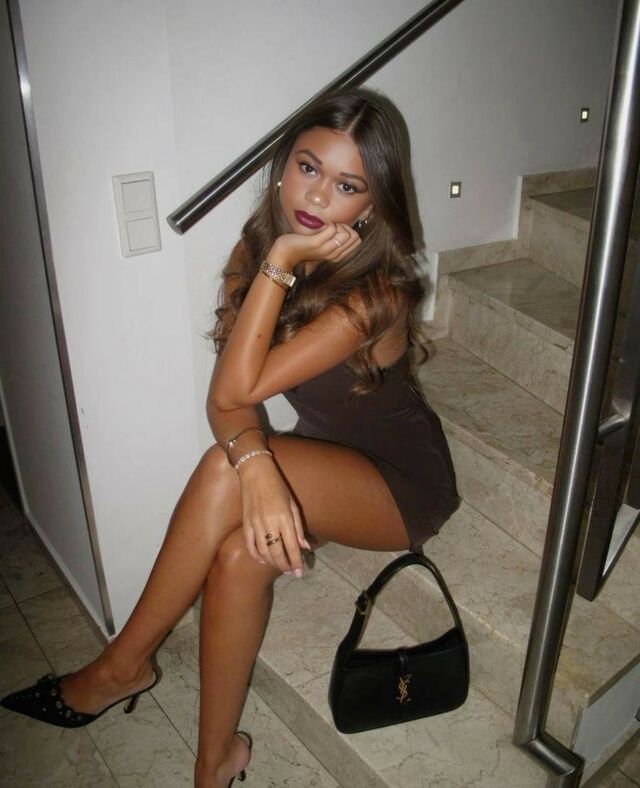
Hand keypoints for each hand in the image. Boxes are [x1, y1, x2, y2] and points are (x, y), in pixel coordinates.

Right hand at [237, 457, 309, 574]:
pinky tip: (262, 561)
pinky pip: (250, 545)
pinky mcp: (246, 524)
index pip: (291, 546)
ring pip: (263, 552)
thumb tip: (304, 546)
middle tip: (291, 572)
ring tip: (280, 567)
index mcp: (284, 518)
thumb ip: (298, 527)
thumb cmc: (278, 486)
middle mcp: (270, 523)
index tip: (300, 572)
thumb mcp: (292, 503)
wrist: (255, 473)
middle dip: (285, 566)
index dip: (296, 562)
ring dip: (272, 563)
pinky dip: (256, 556)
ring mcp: (256, 524)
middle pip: (277, 553)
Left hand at [269, 223, 361, 270]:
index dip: (350, 231)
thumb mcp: (322, 243)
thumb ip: (334, 238)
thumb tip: (345, 226)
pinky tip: (322, 226)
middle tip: (333, 226)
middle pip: (355, 238)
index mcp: (337, 255)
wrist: (286, 252)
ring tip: (328, 226)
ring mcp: (326, 250)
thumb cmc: (304, 245)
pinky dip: (330, 223)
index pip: (357, 242)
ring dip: (339, 225)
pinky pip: (333, 229)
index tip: (338, 229)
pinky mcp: (316, 243)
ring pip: (347, 235)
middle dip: (347, 227)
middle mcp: (334, 255)